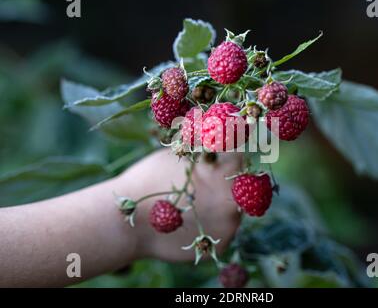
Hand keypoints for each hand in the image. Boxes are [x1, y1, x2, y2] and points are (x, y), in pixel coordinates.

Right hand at [115, 148, 241, 261]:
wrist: (127, 223)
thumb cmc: (149, 180)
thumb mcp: (177, 155)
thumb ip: (202, 151)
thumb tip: (214, 141)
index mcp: (224, 171)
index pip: (240, 155)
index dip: (231, 152)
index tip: (223, 151)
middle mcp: (234, 198)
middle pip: (244, 184)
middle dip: (229, 179)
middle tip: (209, 177)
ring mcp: (231, 224)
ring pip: (235, 207)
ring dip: (222, 201)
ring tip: (197, 199)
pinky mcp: (223, 242)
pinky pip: (224, 226)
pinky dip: (214, 222)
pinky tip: (194, 217)